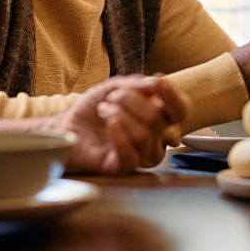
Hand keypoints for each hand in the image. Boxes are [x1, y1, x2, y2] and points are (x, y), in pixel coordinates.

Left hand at [60, 76, 190, 173]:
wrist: (69, 124)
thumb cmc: (95, 108)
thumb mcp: (115, 87)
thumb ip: (135, 84)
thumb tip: (155, 84)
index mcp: (159, 118)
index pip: (181, 111)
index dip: (173, 96)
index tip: (157, 83)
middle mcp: (155, 139)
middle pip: (157, 118)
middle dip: (131, 100)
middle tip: (112, 97)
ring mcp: (139, 155)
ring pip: (144, 136)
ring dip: (120, 114)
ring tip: (103, 109)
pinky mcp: (121, 167)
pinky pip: (131, 156)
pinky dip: (120, 135)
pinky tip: (109, 123)